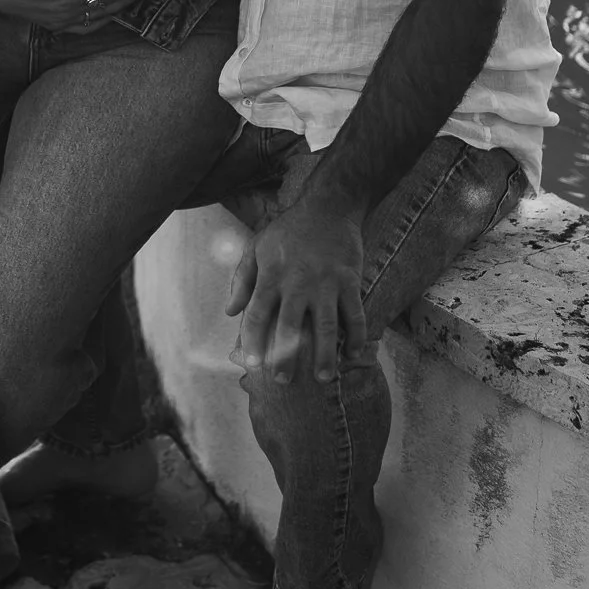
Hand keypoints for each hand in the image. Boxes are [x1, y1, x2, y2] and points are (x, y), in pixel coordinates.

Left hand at [225, 209, 366, 384]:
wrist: (328, 207)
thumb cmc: (288, 230)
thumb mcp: (257, 247)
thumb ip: (242, 279)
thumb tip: (230, 312)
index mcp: (271, 275)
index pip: (256, 315)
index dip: (252, 342)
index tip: (252, 364)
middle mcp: (297, 282)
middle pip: (289, 327)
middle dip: (285, 357)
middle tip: (283, 381)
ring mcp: (326, 282)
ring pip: (326, 326)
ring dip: (323, 354)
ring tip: (321, 378)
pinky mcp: (350, 280)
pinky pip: (355, 313)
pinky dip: (357, 336)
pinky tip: (354, 355)